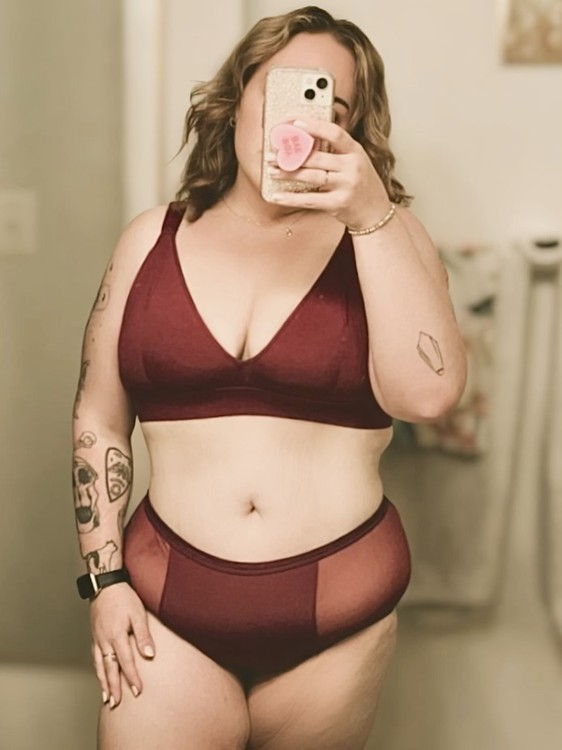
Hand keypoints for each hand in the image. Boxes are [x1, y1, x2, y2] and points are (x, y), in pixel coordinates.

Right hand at [90, 582, 154, 707]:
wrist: (105, 584)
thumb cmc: (124, 597)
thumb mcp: (138, 613)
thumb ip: (143, 635)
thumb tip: (149, 655)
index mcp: (116, 635)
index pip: (125, 662)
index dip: (131, 678)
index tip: (137, 691)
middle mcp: (104, 640)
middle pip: (109, 669)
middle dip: (113, 687)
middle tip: (116, 704)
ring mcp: (97, 638)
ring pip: (99, 665)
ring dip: (103, 682)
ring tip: (106, 697)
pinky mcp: (95, 635)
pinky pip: (95, 657)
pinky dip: (97, 669)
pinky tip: (100, 674)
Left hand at [266, 116, 391, 229]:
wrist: (375, 212)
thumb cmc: (361, 184)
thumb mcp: (355, 161)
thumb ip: (335, 152)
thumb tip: (302, 143)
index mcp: (356, 151)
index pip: (334, 133)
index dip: (314, 126)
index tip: (294, 123)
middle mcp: (352, 166)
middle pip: (317, 157)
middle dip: (291, 154)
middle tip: (273, 153)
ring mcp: (346, 186)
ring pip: (311, 176)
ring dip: (288, 173)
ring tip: (272, 170)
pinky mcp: (338, 204)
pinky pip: (309, 200)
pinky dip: (291, 198)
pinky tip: (277, 195)